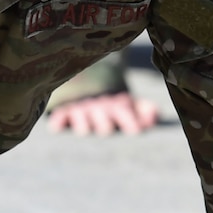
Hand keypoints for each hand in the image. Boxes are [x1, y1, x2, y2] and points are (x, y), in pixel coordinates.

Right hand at [46, 92, 160, 136]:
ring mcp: (81, 109)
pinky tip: (56, 128)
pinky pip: (59, 115)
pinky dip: (57, 121)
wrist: (86, 82)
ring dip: (82, 122)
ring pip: (81, 116)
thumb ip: (144, 111)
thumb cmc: (112, 104)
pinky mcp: (64, 111)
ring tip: (84, 131)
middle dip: (104, 123)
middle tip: (106, 130)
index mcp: (116, 105)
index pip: (124, 112)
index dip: (129, 121)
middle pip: (102, 116)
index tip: (135, 131)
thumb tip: (156, 114)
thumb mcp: (129, 103)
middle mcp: (99, 107)